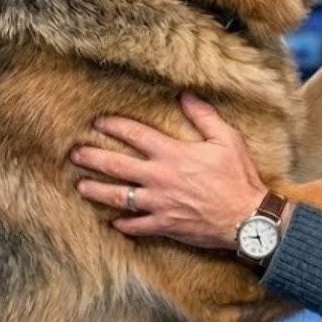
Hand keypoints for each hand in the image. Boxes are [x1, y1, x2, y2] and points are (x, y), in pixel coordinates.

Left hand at [70, 92, 270, 248]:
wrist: (246, 219)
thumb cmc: (238, 177)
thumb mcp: (227, 139)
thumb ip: (204, 116)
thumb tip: (185, 95)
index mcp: (173, 154)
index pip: (135, 135)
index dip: (114, 125)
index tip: (98, 121)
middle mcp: (159, 178)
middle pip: (116, 166)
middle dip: (92, 157)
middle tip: (74, 153)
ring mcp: (159, 204)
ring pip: (118, 197)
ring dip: (96, 190)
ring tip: (80, 186)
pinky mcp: (164, 225)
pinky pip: (136, 226)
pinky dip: (122, 224)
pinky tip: (112, 222)